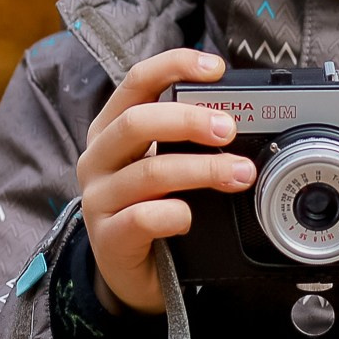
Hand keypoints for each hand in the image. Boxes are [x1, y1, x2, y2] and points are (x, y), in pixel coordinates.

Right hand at [76, 48, 249, 314]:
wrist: (131, 273)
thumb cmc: (150, 208)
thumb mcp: (162, 164)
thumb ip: (187, 139)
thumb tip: (238, 114)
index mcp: (111, 129)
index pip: (136, 82)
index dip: (174, 66)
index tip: (214, 68)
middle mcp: (98, 158)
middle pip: (137, 122)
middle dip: (189, 120)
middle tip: (229, 129)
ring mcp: (99, 199)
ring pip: (149, 172)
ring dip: (202, 170)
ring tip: (239, 174)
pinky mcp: (108, 238)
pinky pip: (143, 218)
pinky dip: (175, 215)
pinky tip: (190, 218)